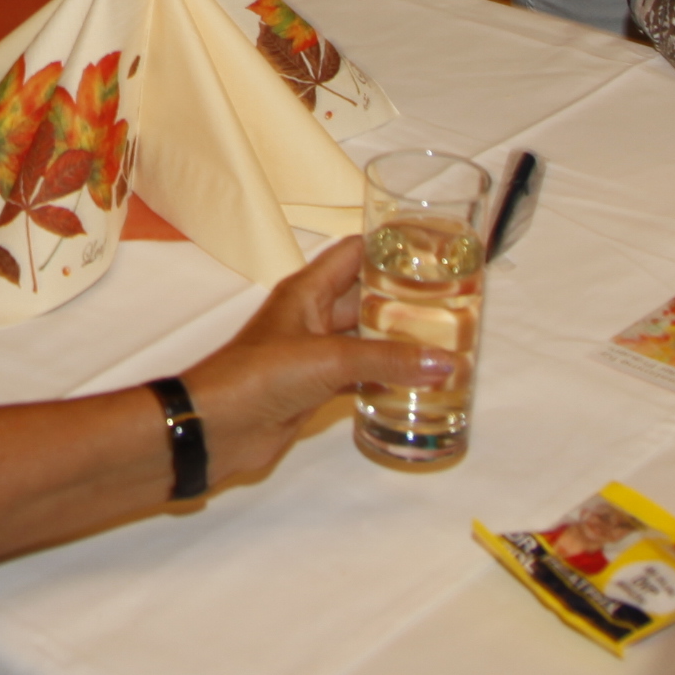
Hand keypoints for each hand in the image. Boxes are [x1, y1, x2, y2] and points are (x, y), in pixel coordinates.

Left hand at [176, 238, 426, 493]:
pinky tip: (418, 386)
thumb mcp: (329, 359)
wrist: (217, 427)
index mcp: (309, 290)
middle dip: (405, 300)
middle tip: (457, 305)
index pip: (355, 252)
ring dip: (399, 343)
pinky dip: (386, 379)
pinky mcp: (317, 388)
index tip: (434, 250)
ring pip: (366, 340)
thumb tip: (446, 362)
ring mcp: (315, 354)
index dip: (391, 246)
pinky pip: (360, 376)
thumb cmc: (262, 375)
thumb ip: (387, 360)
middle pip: (366, 297)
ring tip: (447, 345)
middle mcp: (313, 316)